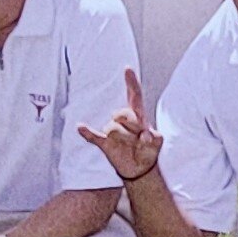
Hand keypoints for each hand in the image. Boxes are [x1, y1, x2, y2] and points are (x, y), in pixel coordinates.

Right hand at [75, 67, 161, 181]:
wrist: (139, 167)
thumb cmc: (149, 150)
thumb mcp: (157, 143)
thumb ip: (154, 138)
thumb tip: (145, 135)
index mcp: (138, 115)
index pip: (135, 95)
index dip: (131, 82)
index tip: (127, 68)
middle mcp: (123, 119)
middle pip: (123, 113)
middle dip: (133, 125)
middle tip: (142, 137)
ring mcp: (113, 130)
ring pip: (112, 129)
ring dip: (124, 139)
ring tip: (132, 146)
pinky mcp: (105, 143)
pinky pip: (94, 136)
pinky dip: (87, 132)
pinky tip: (80, 127)